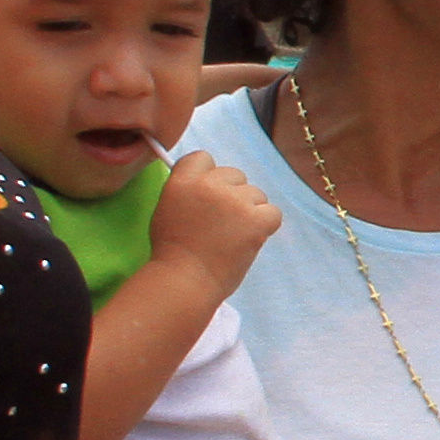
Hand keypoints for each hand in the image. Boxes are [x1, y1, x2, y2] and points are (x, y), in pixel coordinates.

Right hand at [147, 150, 280, 286]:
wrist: (185, 281)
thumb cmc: (172, 254)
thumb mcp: (167, 210)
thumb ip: (187, 191)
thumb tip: (205, 184)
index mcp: (183, 180)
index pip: (204, 158)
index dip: (209, 177)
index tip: (209, 197)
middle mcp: (209, 184)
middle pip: (235, 175)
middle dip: (233, 196)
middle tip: (222, 224)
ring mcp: (234, 200)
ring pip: (256, 194)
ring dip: (250, 212)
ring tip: (233, 237)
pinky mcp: (256, 219)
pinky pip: (273, 212)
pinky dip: (266, 225)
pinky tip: (250, 240)